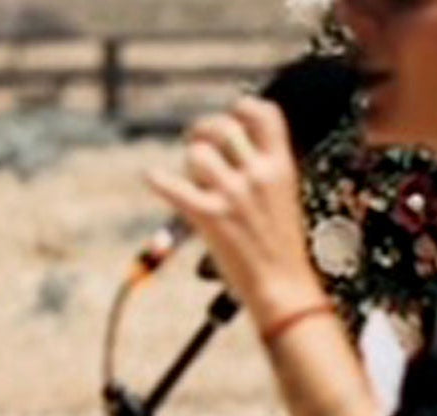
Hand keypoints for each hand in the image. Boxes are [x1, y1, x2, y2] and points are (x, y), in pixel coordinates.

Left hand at [145, 97, 326, 330]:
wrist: (282, 286)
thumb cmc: (283, 250)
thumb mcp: (285, 197)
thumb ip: (266, 172)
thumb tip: (238, 154)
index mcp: (281, 166)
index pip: (264, 114)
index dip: (243, 108)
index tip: (232, 114)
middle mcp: (257, 174)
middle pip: (224, 127)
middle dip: (205, 129)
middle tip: (196, 140)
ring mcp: (232, 195)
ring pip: (198, 153)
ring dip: (189, 160)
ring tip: (188, 173)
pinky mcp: (210, 218)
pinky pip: (175, 189)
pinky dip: (159, 180)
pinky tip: (151, 176)